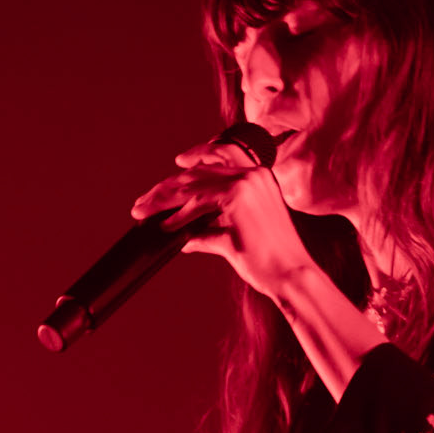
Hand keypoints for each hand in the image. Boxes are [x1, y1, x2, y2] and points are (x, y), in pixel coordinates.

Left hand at [130, 136, 313, 299]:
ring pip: (192, 184)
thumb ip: (209, 231)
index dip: (192, 162)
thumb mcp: (235, 236)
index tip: (172, 170)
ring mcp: (247, 182)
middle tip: (144, 201)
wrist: (290, 274)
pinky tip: (165, 226)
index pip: (218, 159)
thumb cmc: (269, 260)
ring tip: (143, 210)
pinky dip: (178, 215)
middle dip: (166, 187)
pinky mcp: (238, 198)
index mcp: (258, 176)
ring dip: (163, 199)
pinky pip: (198, 202)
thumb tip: (185, 238)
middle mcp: (253, 173)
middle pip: (198, 171)